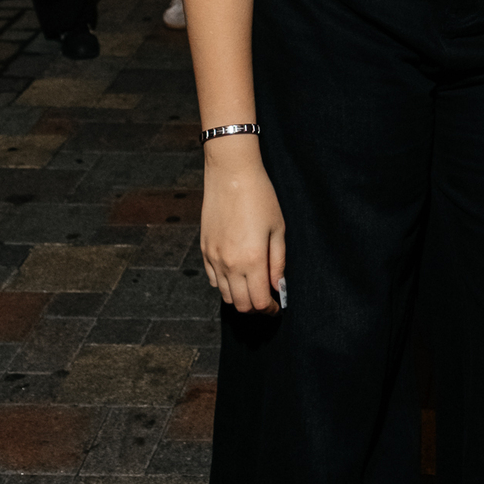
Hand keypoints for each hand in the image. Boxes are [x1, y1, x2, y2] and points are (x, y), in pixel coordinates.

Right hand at [199, 147, 285, 313]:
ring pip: (225, 294)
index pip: (259, 302)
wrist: (231, 173)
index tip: (278, 306)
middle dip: (256, 308)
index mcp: (252, 260)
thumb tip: (278, 287)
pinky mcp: (204, 249)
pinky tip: (237, 275)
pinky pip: (213, 279)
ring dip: (240, 298)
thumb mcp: (278, 229)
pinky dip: (225, 284)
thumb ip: (278, 262)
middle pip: (240, 304)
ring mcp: (213, 257)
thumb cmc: (260, 197)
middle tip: (268, 300)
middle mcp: (229, 264)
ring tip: (254, 288)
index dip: (271, 309)